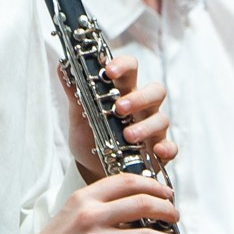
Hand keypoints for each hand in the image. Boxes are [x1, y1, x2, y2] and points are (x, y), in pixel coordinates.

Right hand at [2, 173, 188, 233]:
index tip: (166, 194)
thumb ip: (98, 208)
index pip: (127, 181)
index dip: (154, 186)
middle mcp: (90, 216)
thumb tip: (135, 209)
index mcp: (83, 199)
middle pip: (143, 203)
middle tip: (175, 217)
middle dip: (167, 210)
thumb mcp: (70, 215)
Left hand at [62, 55, 175, 178]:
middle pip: (155, 91)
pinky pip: (170, 147)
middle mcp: (142, 107)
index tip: (109, 71)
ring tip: (128, 136)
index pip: (130, 69)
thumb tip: (62, 67)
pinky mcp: (158, 150)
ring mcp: (152, 128)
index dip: (123, 65)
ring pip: (161, 119)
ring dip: (145, 126)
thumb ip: (75, 92)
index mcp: (123, 92)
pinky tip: (156, 151)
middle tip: (119, 108)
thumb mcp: (79, 115)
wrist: (91, 168)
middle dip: (139, 98)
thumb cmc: (90, 136)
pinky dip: (166, 148)